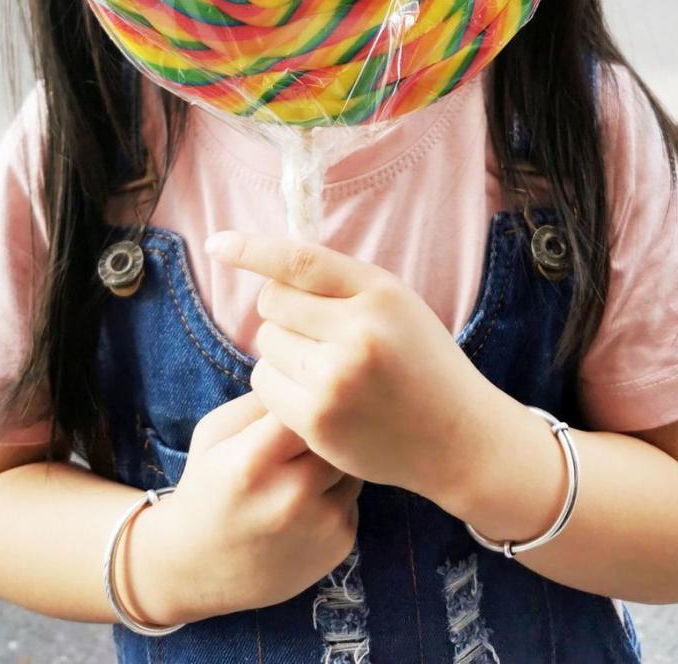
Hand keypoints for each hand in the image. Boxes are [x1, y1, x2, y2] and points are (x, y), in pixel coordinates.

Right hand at [126, 392, 362, 624]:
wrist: (200, 568)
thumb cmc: (207, 487)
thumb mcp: (214, 433)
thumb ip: (260, 400)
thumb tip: (304, 369)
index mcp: (253, 461)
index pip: (305, 401)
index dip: (306, 391)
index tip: (300, 389)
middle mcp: (292, 495)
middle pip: (337, 430)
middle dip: (326, 422)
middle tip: (307, 425)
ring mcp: (321, 523)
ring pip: (352, 460)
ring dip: (336, 455)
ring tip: (304, 463)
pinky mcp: (341, 543)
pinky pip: (355, 494)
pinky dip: (339, 489)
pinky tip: (309, 499)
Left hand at [204, 229, 502, 504]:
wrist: (458, 437)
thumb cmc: (423, 363)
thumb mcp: (397, 305)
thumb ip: (342, 286)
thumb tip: (272, 270)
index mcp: (379, 293)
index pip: (300, 260)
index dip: (252, 248)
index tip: (219, 242)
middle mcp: (357, 331)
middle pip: (273, 303)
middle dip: (283, 313)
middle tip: (317, 333)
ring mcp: (335, 379)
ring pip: (265, 344)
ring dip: (282, 352)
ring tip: (325, 368)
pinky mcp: (318, 420)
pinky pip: (265, 384)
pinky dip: (279, 385)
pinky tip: (316, 395)